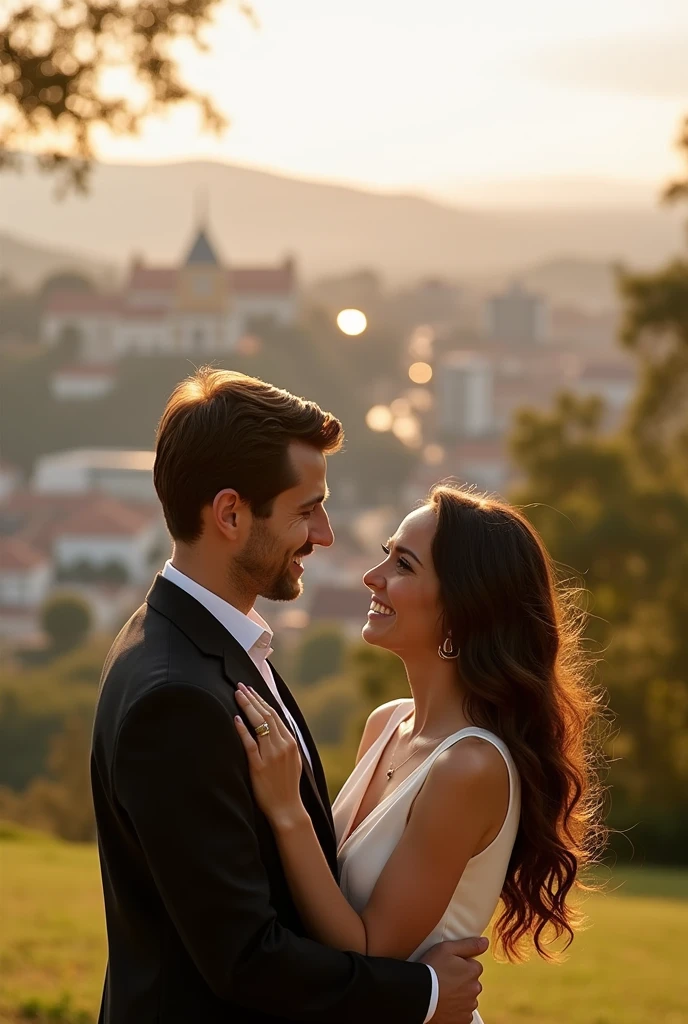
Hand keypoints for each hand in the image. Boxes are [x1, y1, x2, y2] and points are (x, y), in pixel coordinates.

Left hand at [234, 684, 305, 827]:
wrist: (287, 808)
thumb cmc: (287, 784)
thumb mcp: (293, 759)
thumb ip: (285, 742)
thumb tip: (275, 726)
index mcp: (291, 742)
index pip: (274, 714)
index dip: (261, 700)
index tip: (250, 689)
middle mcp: (283, 745)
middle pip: (266, 715)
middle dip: (252, 698)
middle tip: (240, 686)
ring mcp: (271, 755)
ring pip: (259, 724)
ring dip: (247, 707)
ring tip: (237, 695)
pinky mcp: (259, 766)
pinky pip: (250, 744)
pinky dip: (243, 730)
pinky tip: (236, 719)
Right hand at [421, 936, 487, 1023]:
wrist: (419, 994)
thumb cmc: (432, 969)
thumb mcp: (447, 948)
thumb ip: (469, 945)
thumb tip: (485, 942)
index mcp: (473, 971)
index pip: (474, 966)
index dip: (461, 965)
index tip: (449, 966)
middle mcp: (475, 989)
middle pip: (471, 982)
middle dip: (462, 981)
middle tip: (444, 979)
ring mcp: (469, 1006)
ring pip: (468, 998)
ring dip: (459, 995)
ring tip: (443, 992)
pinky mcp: (462, 1020)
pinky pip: (463, 1013)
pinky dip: (456, 1009)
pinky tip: (445, 1003)